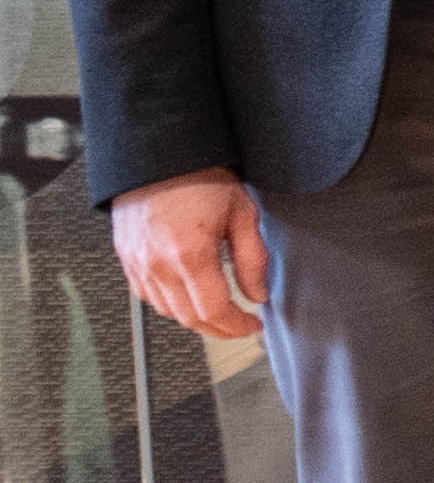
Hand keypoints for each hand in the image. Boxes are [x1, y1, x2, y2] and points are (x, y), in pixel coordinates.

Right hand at [109, 170, 272, 346]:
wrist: (159, 153)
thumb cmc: (201, 177)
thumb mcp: (242, 213)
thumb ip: (252, 259)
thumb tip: (258, 294)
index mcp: (189, 255)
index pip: (213, 311)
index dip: (236, 326)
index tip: (253, 325)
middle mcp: (158, 265)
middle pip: (188, 318)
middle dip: (218, 329)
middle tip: (240, 324)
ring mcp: (137, 263)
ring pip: (166, 310)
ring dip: (194, 317)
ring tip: (218, 310)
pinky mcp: (125, 257)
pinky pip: (147, 294)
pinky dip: (169, 303)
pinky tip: (188, 295)